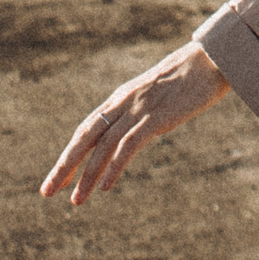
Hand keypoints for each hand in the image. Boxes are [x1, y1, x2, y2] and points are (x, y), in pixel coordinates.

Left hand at [40, 42, 230, 206]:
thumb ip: (143, 111)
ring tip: (75, 200)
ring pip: (102, 147)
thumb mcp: (158, 95)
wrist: (212, 58)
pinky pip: (128, 146)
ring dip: (86, 176)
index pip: (86, 130)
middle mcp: (122, 103)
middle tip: (47, 191)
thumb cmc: (190, 77)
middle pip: (84, 138)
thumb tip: (138, 131)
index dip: (69, 154)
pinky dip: (114, 167)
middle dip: (64, 166)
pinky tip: (104, 188)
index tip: (57, 177)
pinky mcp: (155, 118)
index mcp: (120, 98)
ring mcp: (138, 110)